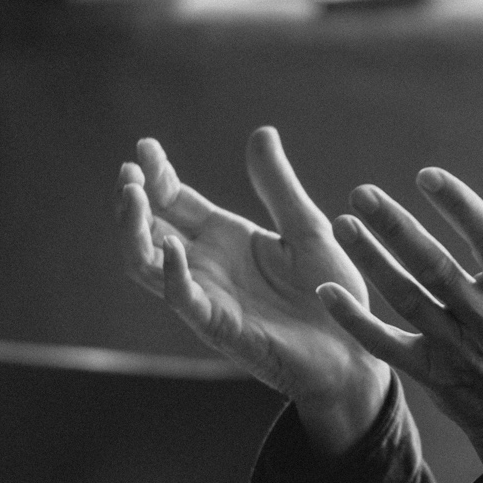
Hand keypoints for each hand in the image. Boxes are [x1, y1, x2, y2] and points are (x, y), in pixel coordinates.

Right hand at [118, 128, 389, 454]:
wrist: (353, 350)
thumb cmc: (330, 293)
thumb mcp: (306, 229)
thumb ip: (279, 186)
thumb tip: (262, 132)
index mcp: (225, 238)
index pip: (175, 201)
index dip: (157, 175)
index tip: (146, 147)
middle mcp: (208, 265)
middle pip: (150, 229)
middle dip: (134, 200)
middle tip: (129, 173)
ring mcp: (208, 295)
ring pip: (149, 264)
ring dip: (135, 232)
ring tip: (133, 198)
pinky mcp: (219, 325)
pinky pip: (183, 300)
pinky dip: (173, 274)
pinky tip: (172, 246)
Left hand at [317, 165, 482, 466]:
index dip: (460, 207)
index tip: (427, 176)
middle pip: (436, 267)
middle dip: (398, 229)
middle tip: (362, 194)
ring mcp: (455, 347)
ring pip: (407, 298)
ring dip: (373, 262)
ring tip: (343, 225)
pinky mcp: (429, 371)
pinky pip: (386, 344)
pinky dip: (355, 320)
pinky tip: (326, 291)